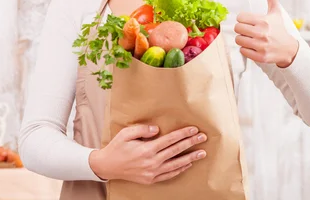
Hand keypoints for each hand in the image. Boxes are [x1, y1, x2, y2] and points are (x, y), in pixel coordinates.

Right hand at [89, 124, 206, 184]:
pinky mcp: (150, 179)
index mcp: (147, 149)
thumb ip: (142, 129)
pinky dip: (180, 170)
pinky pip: (169, 175)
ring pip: (176, 165)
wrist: (106, 166)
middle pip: (176, 151)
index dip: (183, 134)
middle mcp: (151, 162)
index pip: (170, 140)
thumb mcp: (126, 133)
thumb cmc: (117, 147)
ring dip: (190, 158)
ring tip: (202, 153)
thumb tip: (157, 130)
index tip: (194, 129)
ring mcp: (152, 172)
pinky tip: (188, 164)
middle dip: (191, 143)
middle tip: (204, 138)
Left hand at [234, 0, 298, 67]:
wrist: (288, 49)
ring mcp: (261, 46)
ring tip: (251, 39)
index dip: (243, 19)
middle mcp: (262, 33)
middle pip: (237, 29)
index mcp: (263, 20)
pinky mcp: (260, 57)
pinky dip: (246, 49)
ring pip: (238, 40)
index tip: (250, 22)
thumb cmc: (279, 28)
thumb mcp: (275, 12)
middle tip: (249, 31)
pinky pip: (242, 51)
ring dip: (243, 39)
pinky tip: (253, 47)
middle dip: (241, 29)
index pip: (240, 17)